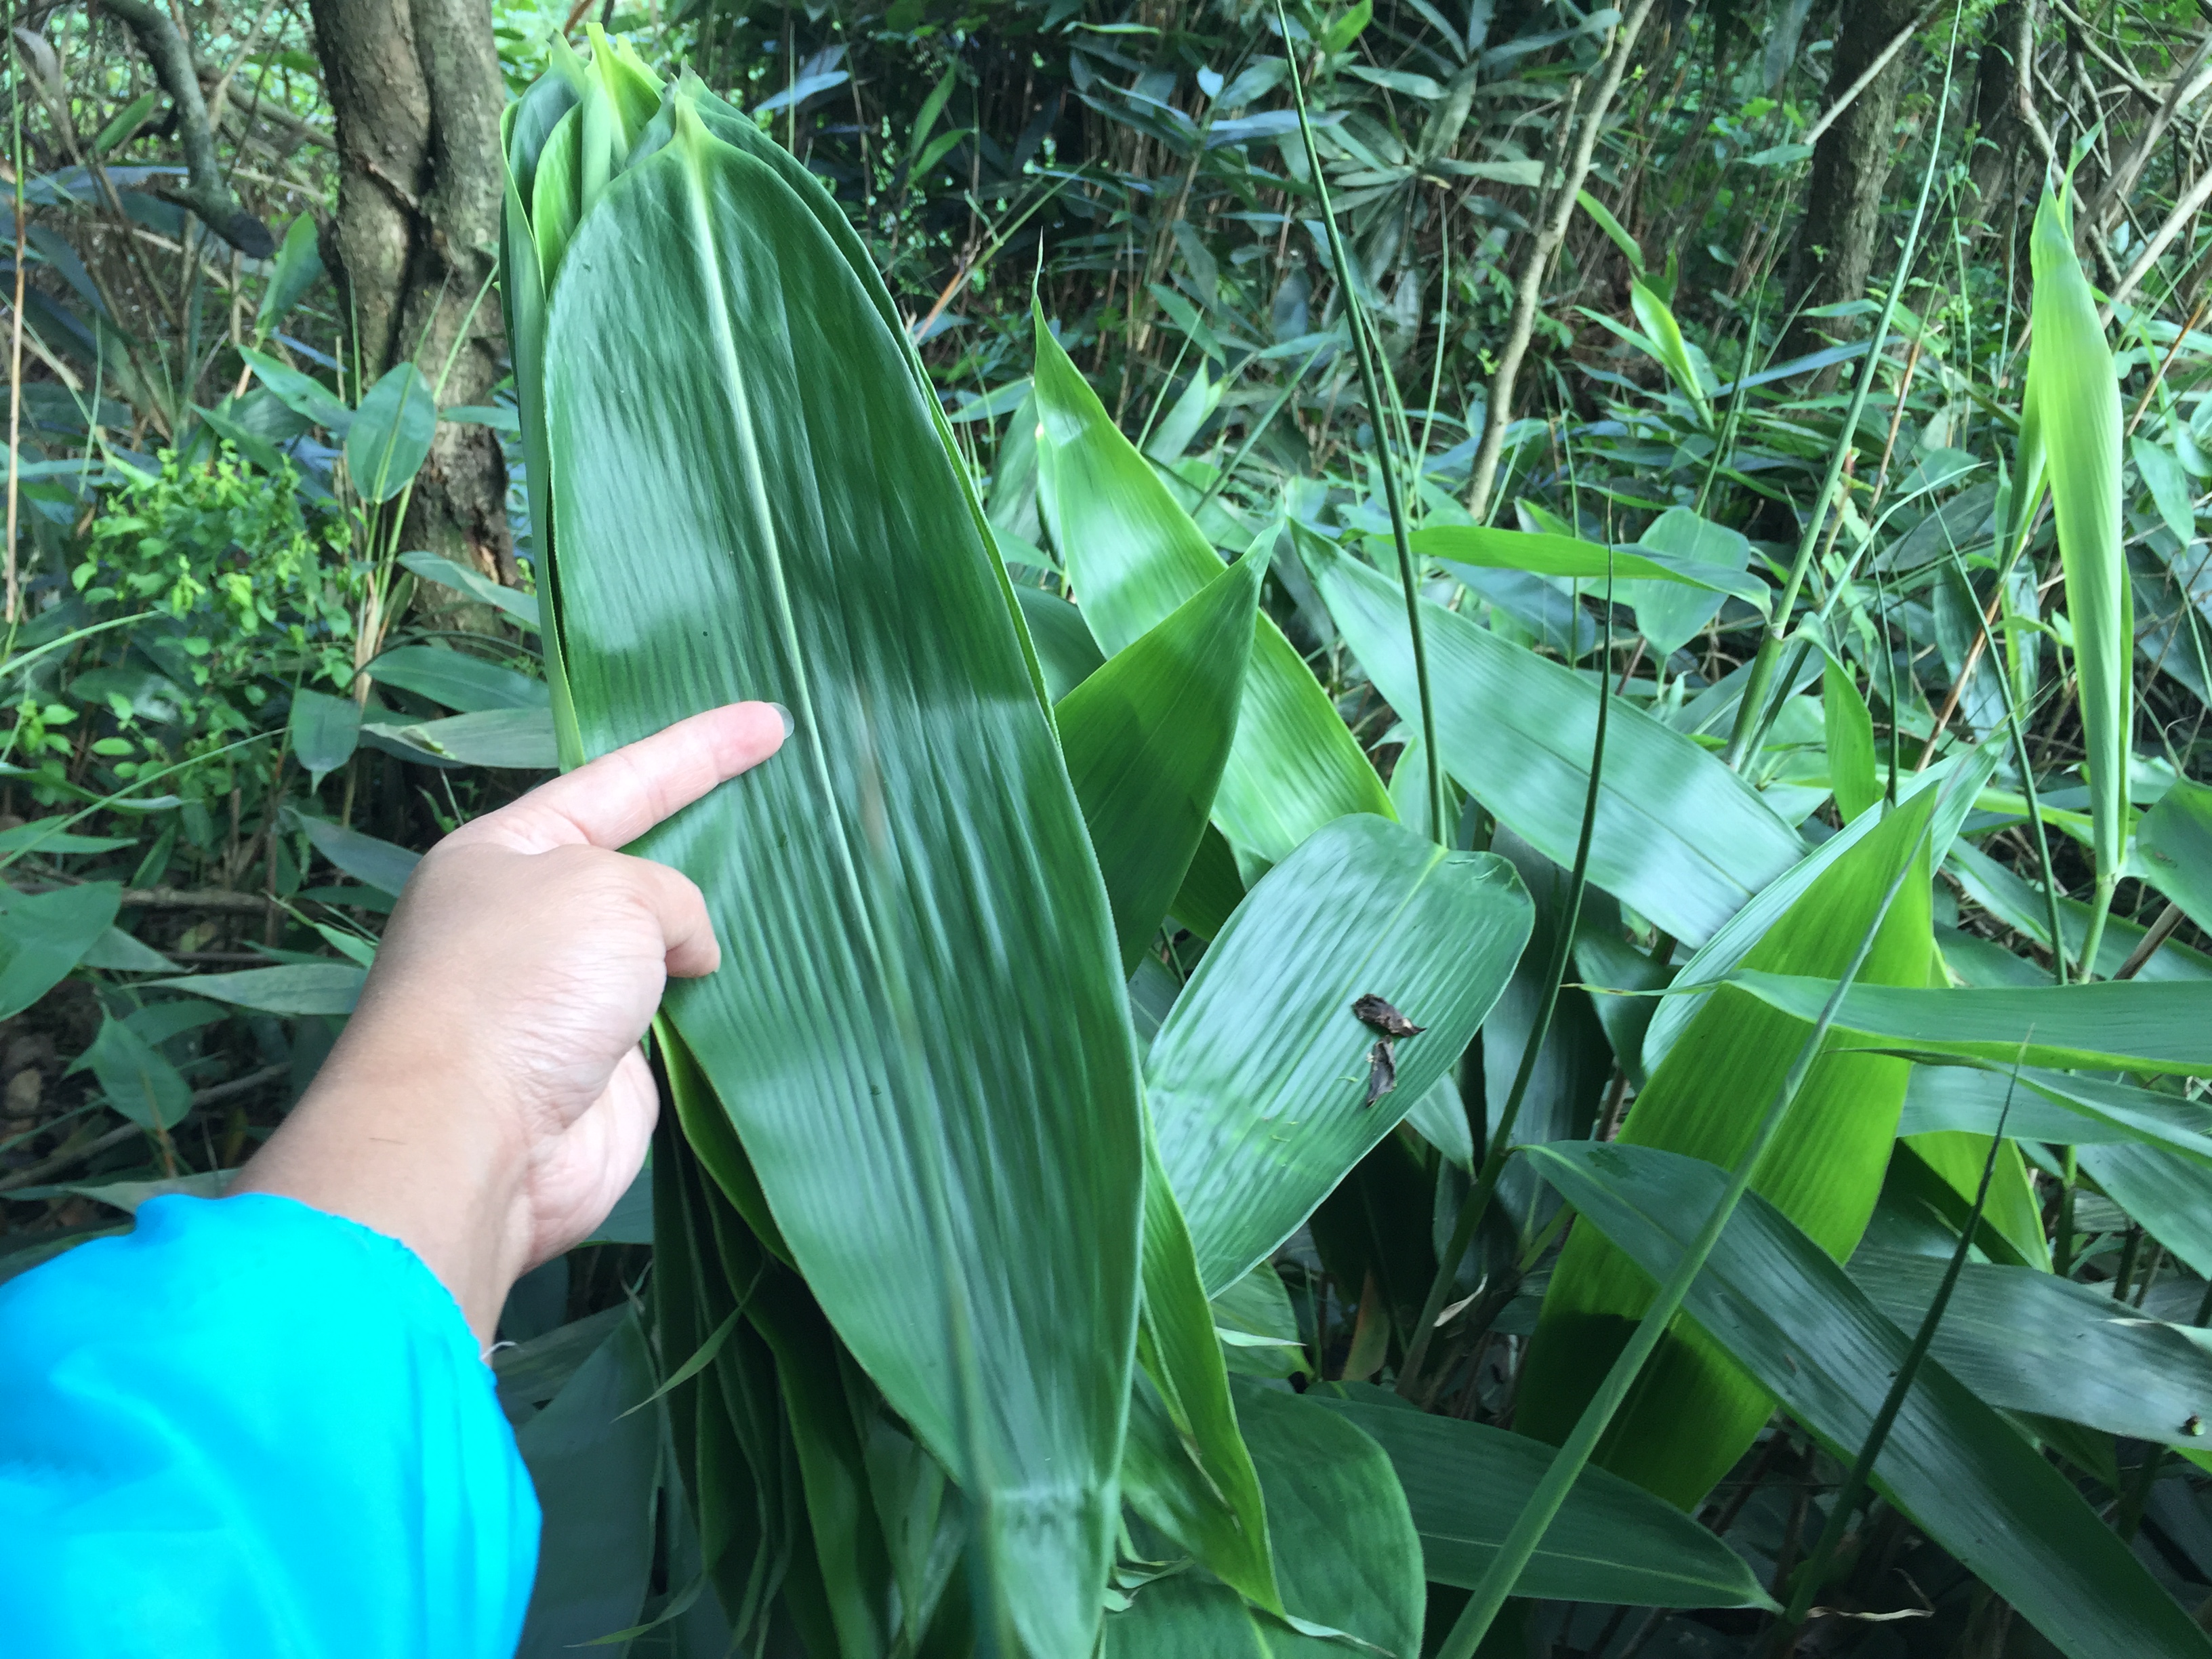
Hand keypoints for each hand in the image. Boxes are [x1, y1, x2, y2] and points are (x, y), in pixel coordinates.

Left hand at [233, 702, 787, 1343]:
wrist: (476, 1140)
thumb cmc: (527, 985)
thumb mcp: (610, 892)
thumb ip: (670, 898)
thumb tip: (684, 955)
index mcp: (507, 854)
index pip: (619, 782)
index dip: (699, 749)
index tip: (771, 719)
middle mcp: (530, 922)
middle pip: (635, 862)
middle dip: (703, 832)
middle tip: (783, 800)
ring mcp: (564, 1000)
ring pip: (658, 947)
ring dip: (711, 931)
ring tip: (791, 897)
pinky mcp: (601, 1072)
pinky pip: (675, 1021)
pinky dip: (714, 1008)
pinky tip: (764, 992)